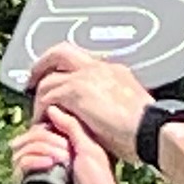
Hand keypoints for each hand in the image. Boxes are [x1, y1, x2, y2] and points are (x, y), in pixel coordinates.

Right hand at [11, 105, 128, 183]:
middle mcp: (42, 167)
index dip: (48, 126)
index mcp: (56, 155)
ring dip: (40, 148)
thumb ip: (74, 127)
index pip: (38, 131)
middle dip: (45, 137)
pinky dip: (31, 161)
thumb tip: (52, 108)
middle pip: (26, 139)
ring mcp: (32, 181)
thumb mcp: (92, 151)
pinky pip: (17, 172)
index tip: (66, 134)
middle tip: (66, 148)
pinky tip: (49, 163)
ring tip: (62, 157)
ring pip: (19, 152)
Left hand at [23, 47, 151, 159]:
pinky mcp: (77, 91)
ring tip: (38, 114)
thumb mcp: (128, 109)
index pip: (81, 62)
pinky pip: (48, 95)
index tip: (56, 82)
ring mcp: (87, 77)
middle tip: (32, 82)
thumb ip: (110, 104)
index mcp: (113, 71)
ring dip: (40, 96)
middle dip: (42, 65)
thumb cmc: (145, 129)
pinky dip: (41, 109)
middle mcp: (99, 68)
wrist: (151, 131)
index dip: (63, 71)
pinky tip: (43, 122)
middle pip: (60, 53)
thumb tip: (98, 114)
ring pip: (49, 78)